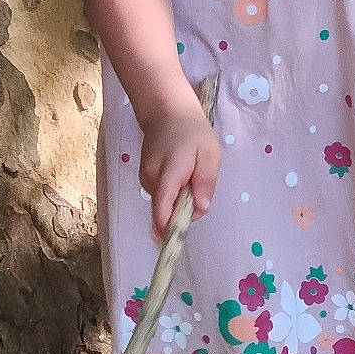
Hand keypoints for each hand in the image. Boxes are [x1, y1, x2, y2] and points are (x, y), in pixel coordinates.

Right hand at [137, 93, 221, 242]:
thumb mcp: (209, 154)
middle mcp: (151, 179)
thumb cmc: (192, 131)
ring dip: (180, 201)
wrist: (167, 110)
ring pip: (165, 204)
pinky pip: (162, 196)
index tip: (176, 243)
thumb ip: (205, 182)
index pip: (163, 209)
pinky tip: (182, 174)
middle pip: (165, 211)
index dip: (168, 229)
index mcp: (169, 173)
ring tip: (192, 175)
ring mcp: (146, 178)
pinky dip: (174, 193)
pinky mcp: (145, 177)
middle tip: (199, 189)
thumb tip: (199, 209)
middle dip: (183, 212)